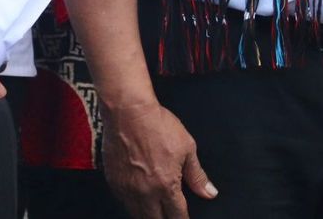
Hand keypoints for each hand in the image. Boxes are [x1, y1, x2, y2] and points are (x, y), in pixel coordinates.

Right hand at [102, 98, 215, 218]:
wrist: (128, 113)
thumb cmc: (158, 125)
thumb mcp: (187, 148)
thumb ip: (197, 175)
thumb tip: (209, 192)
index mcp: (166, 185)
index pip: (177, 215)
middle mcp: (145, 192)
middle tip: (171, 214)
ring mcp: (126, 189)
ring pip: (138, 214)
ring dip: (149, 214)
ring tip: (156, 210)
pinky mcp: (114, 182)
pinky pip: (124, 202)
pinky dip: (133, 204)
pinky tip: (139, 198)